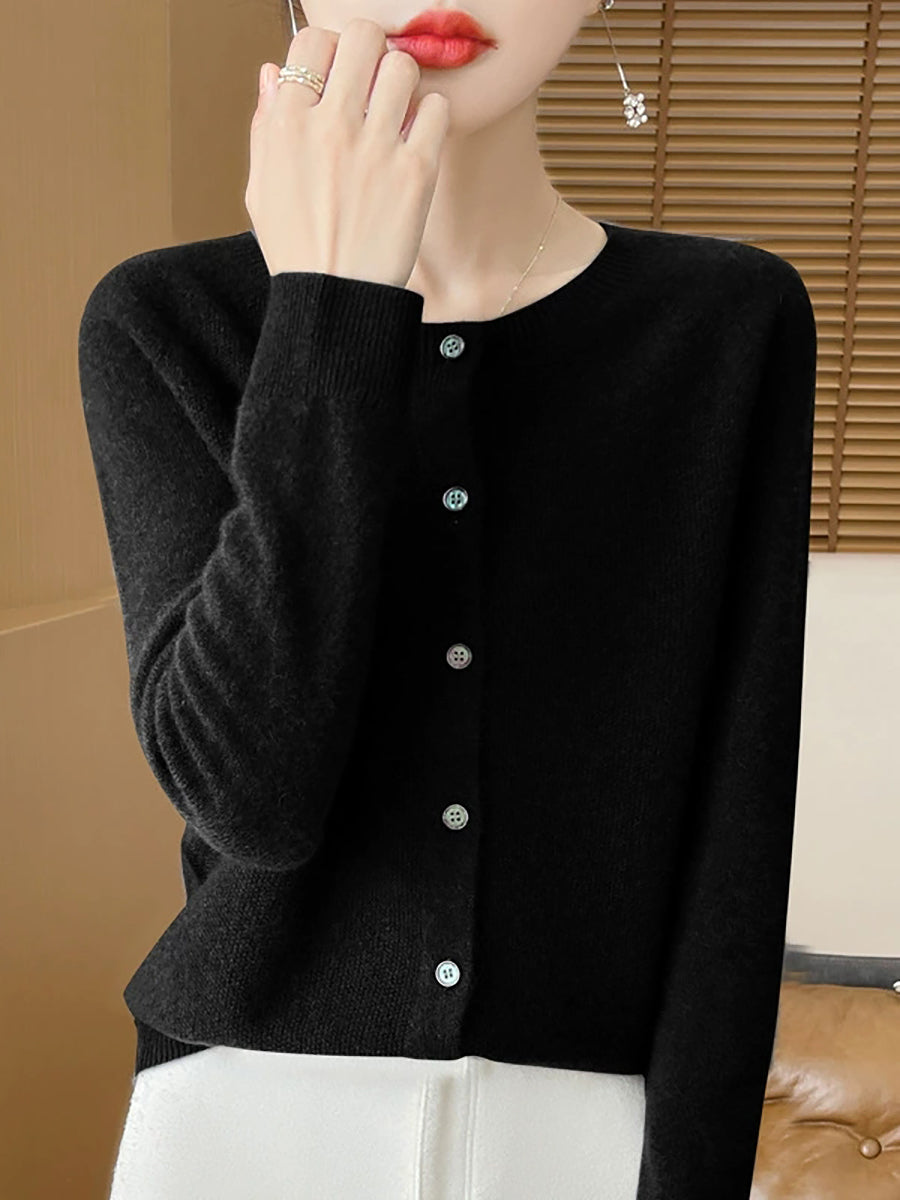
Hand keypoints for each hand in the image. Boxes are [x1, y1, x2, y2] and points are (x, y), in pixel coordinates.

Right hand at [245, 17, 449, 287]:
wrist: (335, 302)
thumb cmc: (297, 251)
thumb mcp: (261, 189)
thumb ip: (265, 126)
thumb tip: (273, 73)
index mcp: (286, 125)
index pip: (312, 41)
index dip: (328, 50)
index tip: (336, 73)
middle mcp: (330, 127)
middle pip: (361, 36)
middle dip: (369, 52)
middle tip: (372, 81)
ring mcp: (376, 147)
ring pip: (402, 66)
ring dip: (402, 81)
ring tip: (397, 111)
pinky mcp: (416, 171)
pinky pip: (436, 109)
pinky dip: (430, 115)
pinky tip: (417, 138)